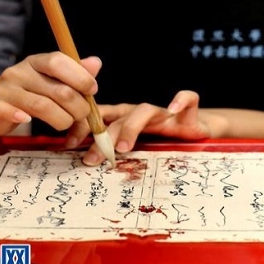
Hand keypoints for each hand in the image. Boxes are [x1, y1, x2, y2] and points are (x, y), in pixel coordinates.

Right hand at [0, 53, 101, 135]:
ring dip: (62, 119)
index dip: (80, 76)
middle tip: (82, 114)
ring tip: (66, 123)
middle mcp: (19, 72)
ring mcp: (3, 88)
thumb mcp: (51, 81)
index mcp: (36, 61)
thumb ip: (74, 74)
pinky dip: (16, 116)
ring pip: (40, 106)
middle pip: (57, 90)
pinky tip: (26, 120)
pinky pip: (2, 110)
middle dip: (78, 106)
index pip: (59, 61)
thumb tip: (96, 63)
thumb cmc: (28, 93)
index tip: (92, 91)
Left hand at [65, 91, 210, 164]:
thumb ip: (110, 151)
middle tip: (91, 159)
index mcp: (124, 118)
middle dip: (103, 137)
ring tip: (123, 148)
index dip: (83, 126)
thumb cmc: (161, 142)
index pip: (99, 116)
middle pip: (118, 117)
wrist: (194, 132)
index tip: (68, 144)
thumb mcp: (134, 147)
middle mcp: (140, 113)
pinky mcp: (188, 112)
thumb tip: (81, 165)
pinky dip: (181, 100)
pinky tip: (173, 108)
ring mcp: (163, 113)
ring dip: (132, 127)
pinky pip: (188, 99)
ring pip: (144, 110)